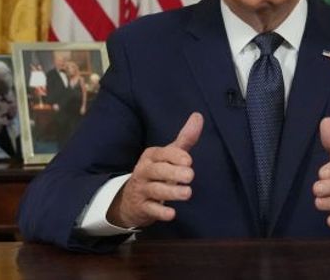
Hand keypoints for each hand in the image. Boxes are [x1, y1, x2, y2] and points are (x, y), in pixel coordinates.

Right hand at [107, 112, 202, 228]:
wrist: (131, 199)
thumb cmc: (157, 172)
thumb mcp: (169, 155)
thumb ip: (185, 139)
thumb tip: (198, 116)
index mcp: (151, 156)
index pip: (161, 154)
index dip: (174, 157)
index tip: (188, 161)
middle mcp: (144, 171)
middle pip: (157, 171)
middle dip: (173, 172)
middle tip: (190, 176)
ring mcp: (141, 190)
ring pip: (154, 190)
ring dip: (171, 192)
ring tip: (187, 193)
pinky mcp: (142, 208)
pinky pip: (150, 209)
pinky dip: (160, 212)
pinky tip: (171, 214)